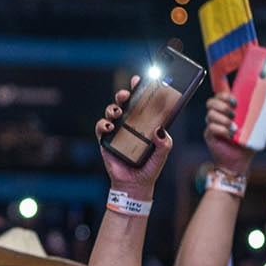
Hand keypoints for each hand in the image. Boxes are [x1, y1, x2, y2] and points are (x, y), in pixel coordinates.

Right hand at [97, 77, 173, 194]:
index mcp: (144, 123)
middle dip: (124, 94)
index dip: (139, 89)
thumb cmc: (150, 168)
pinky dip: (103, 124)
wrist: (135, 185)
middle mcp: (130, 124)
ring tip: (118, 112)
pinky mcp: (106, 140)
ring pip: (111, 111)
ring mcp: (117, 131)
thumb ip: (164, 142)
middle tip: (126, 95)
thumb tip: (160, 130)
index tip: (139, 80)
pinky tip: (110, 127)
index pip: (142, 102)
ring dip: (113, 107)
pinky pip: (101, 127)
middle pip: (124, 102)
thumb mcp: (162, 154)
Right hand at [201, 93, 257, 175]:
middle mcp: (217, 116)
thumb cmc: (248, 142)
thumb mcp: (259, 126)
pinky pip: (212, 128)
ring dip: (223, 119)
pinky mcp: (210, 136)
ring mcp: (212, 125)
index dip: (223, 95)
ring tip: (234, 127)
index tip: (234, 100)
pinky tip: (230, 134)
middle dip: (222, 106)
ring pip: (210, 115)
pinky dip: (222, 130)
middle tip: (234, 113)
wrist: (240, 160)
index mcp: (227, 110)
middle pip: (211, 103)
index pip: (219, 97)